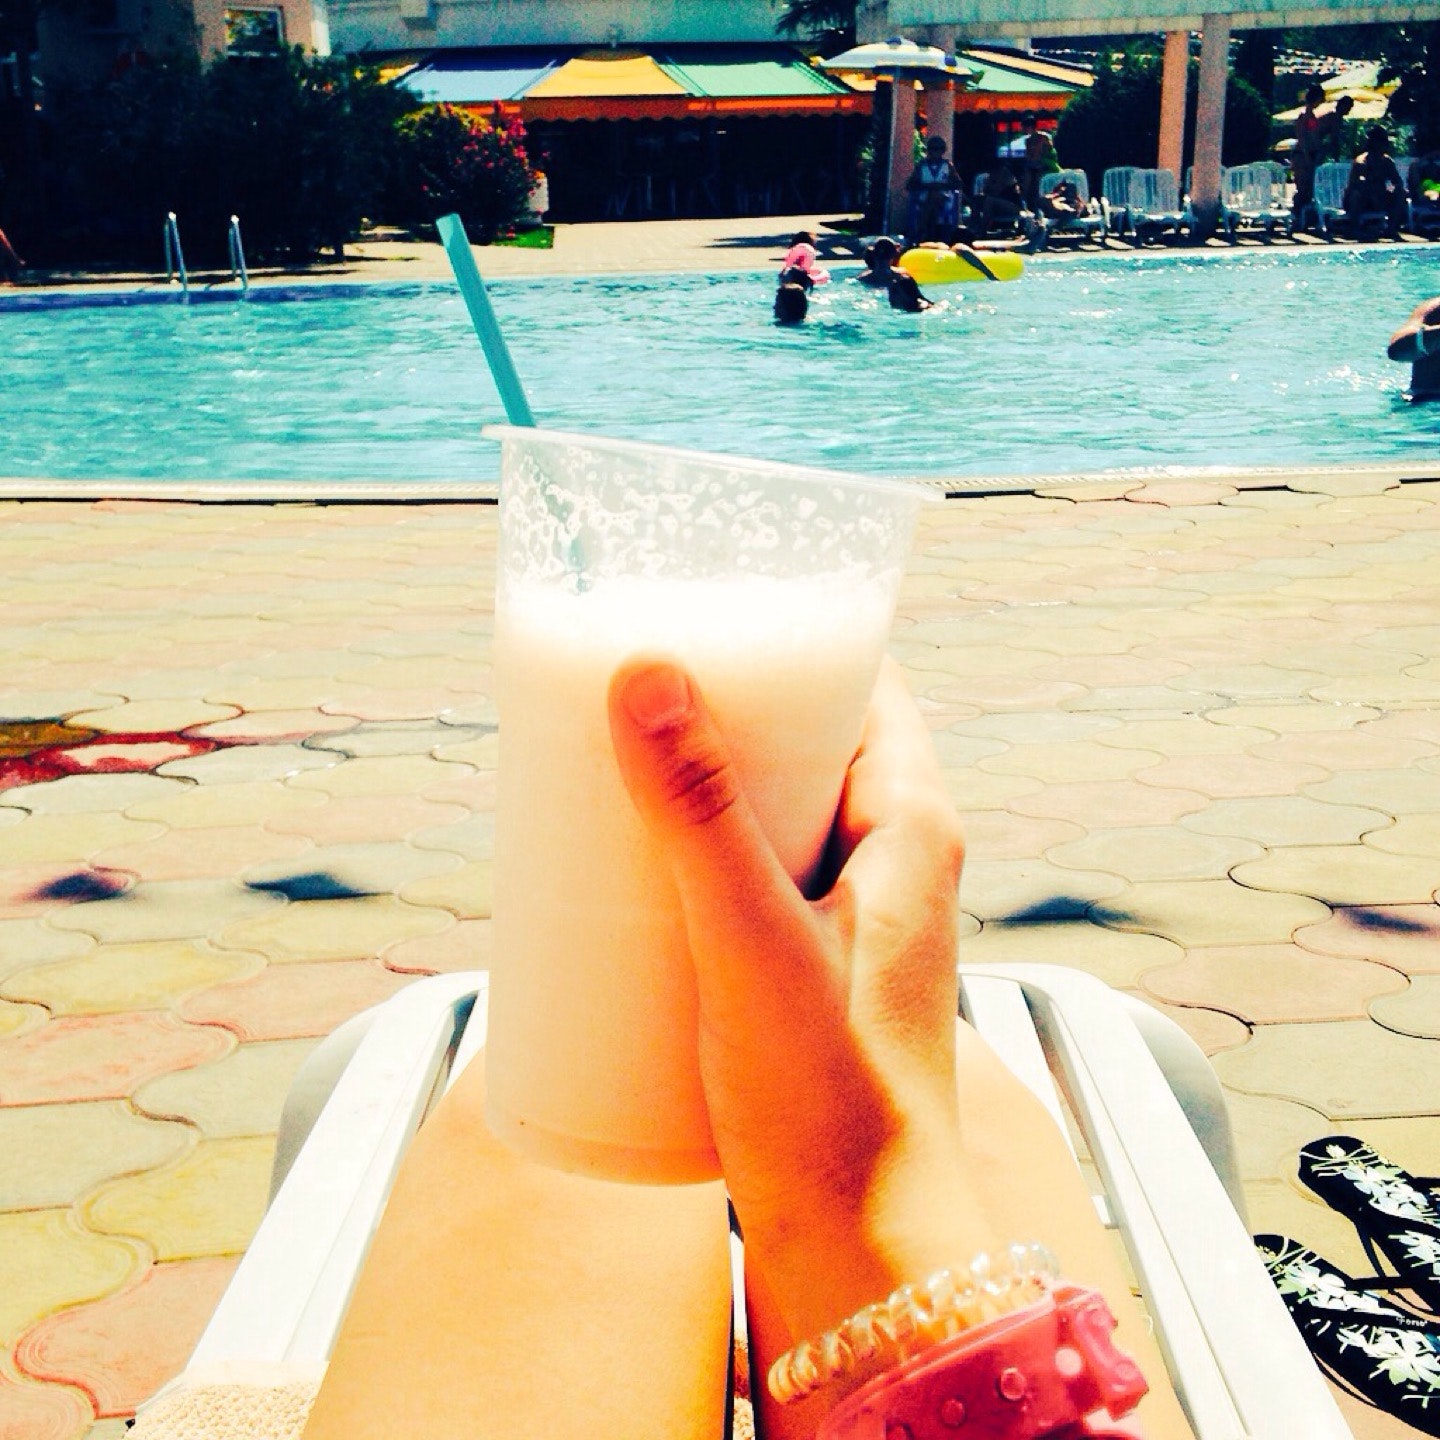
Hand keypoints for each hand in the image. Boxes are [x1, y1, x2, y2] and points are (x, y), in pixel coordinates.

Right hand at [607, 657, 996, 1343]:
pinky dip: (704, 854)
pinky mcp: (815, 967)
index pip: (867, 684)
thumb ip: (699, 813)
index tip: (703, 615)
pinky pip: (760, 875)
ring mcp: (858, 916)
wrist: (858, 1243)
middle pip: (813, 744)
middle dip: (728, 714)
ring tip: (619, 773)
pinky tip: (637, 873)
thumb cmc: (831, 1104)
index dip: (793, 640)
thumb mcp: (750, 941)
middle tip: (633, 696)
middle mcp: (897, 861)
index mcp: (914, 828)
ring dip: (709, 787)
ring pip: (782, 812)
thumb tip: (648, 676)